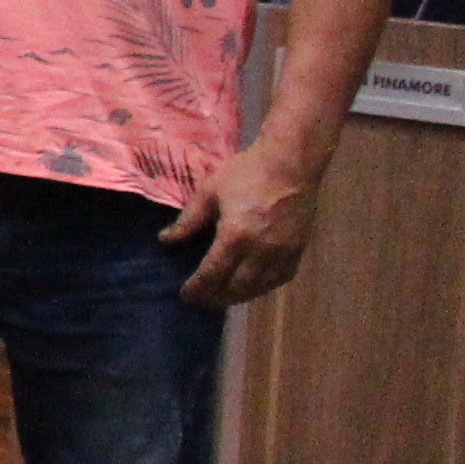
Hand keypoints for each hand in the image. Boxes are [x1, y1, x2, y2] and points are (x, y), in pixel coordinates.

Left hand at [166, 141, 321, 308]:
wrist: (291, 163)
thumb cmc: (247, 173)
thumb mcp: (209, 192)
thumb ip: (188, 220)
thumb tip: (165, 240)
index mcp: (236, 235)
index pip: (212, 274)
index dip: (197, 289)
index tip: (185, 295)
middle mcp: (261, 250)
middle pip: (237, 287)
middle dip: (216, 298)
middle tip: (201, 300)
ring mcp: (283, 252)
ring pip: (260, 287)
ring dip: (239, 296)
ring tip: (222, 297)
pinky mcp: (299, 249)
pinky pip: (280, 279)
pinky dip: (263, 287)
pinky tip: (251, 286)